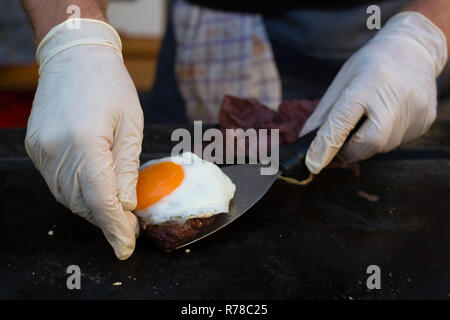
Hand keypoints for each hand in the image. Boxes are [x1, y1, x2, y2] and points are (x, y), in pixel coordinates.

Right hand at [25, 19, 143, 259]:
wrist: (75, 56)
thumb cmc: (110, 86)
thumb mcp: (131, 126)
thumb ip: (127, 168)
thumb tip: (126, 204)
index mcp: (85, 142)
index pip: (101, 199)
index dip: (115, 227)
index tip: (126, 246)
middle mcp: (57, 150)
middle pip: (82, 202)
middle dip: (106, 220)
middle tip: (129, 227)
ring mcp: (42, 149)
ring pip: (67, 197)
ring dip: (92, 209)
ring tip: (115, 211)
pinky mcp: (36, 146)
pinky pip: (57, 182)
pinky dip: (77, 193)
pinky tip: (94, 191)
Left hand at [300, 12, 446, 173]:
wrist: (414, 49)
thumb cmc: (372, 64)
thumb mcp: (343, 80)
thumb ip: (324, 114)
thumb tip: (306, 141)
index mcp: (368, 82)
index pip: (343, 121)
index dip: (326, 145)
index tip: (313, 163)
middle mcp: (395, 96)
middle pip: (369, 142)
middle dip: (349, 151)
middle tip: (340, 147)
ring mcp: (415, 109)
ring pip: (383, 146)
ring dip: (366, 143)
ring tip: (368, 120)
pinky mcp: (426, 119)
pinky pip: (398, 142)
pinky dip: (384, 138)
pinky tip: (386, 117)